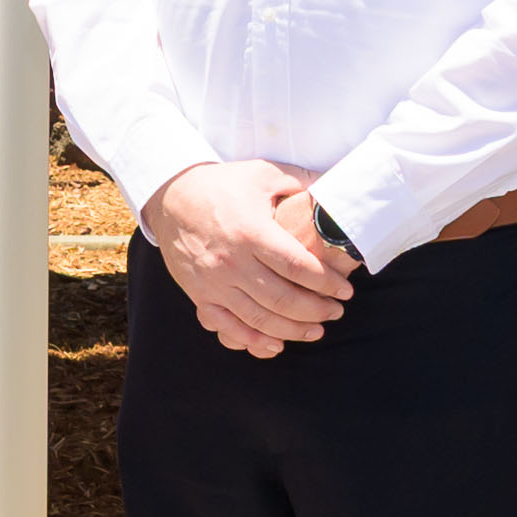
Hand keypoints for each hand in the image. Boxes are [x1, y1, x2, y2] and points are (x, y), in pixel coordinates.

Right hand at [143, 160, 355, 360]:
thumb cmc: (222, 184)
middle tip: (336, 312)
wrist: (170, 196)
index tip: (346, 291)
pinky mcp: (199, 295)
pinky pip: (227, 328)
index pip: (298, 267)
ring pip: (259, 319)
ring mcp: (214, 282)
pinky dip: (253, 341)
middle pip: (283, 299)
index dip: (327, 283)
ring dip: (293, 330)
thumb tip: (337, 187)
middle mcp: (232, 261)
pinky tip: (276, 344)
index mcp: (252, 232)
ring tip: (316, 330)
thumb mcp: (262, 173)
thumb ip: (301, 181)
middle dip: (317, 310)